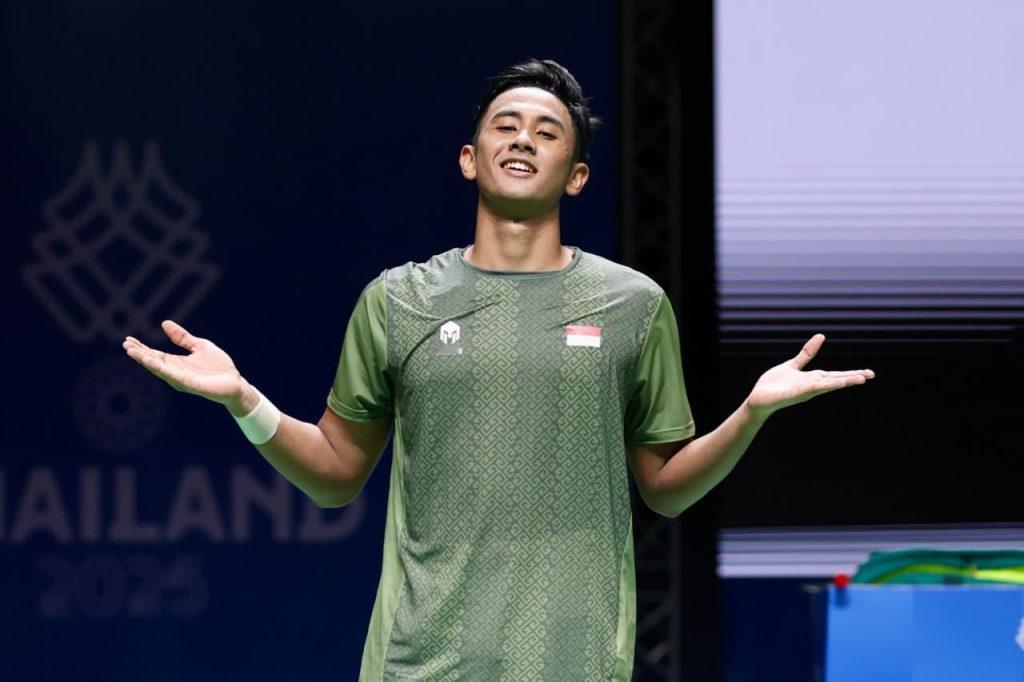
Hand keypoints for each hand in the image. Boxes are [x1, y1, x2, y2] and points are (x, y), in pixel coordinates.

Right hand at [122, 320, 244, 406]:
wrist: (235, 382)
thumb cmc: (218, 366)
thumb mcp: (199, 346)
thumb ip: (182, 337)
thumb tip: (164, 323)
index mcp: (177, 363)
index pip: (155, 355)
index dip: (141, 348)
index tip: (128, 339)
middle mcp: (176, 373)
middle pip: (153, 362)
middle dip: (139, 354)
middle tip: (125, 344)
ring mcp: (182, 380)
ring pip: (160, 370)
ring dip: (146, 361)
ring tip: (132, 351)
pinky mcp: (191, 384)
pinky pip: (174, 376)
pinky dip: (162, 369)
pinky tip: (152, 362)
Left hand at [744, 334, 874, 419]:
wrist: (758, 398)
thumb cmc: (774, 385)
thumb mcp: (793, 365)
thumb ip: (806, 353)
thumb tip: (821, 336)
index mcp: (812, 379)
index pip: (835, 375)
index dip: (850, 373)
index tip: (867, 373)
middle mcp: (812, 385)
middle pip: (836, 380)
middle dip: (853, 377)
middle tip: (872, 374)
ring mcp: (806, 389)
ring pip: (829, 384)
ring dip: (845, 381)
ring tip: (862, 378)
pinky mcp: (797, 392)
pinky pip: (814, 387)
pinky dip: (827, 385)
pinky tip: (838, 382)